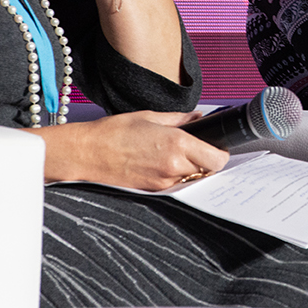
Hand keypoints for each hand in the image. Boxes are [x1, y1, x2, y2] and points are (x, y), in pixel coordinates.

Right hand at [36, 111, 229, 189]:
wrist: (86, 153)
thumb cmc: (114, 131)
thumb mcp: (151, 116)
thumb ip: (181, 119)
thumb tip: (199, 118)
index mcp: (177, 144)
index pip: (217, 159)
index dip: (221, 153)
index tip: (217, 146)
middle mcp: (173, 166)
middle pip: (207, 170)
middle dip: (206, 160)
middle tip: (197, 148)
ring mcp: (163, 182)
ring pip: (191, 178)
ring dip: (190, 169)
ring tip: (173, 154)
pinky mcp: (152, 191)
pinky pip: (174, 184)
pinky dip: (174, 175)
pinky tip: (160, 163)